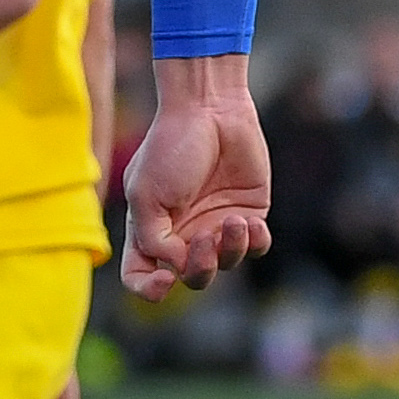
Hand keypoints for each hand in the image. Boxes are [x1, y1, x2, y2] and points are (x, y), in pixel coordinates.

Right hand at [120, 59, 273, 295]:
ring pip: (226, 265)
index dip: (149, 287)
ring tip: (231, 222)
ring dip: (228, 251)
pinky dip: (253, 243)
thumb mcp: (145, 194)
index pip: (142, 276)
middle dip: (199, 268)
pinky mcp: (248, 214)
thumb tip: (178, 266)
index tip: (165, 278)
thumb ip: (155, 239)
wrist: (211, 110)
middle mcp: (183, 235)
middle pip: (191, 278)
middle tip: (204, 241)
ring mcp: (216, 226)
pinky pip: (256, 248)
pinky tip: (248, 222)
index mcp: (150, 232)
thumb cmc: (170, 148)